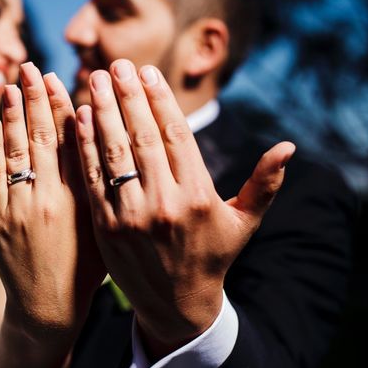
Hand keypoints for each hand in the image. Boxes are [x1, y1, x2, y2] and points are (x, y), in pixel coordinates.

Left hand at [0, 62, 104, 336]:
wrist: (48, 309)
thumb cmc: (86, 270)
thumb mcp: (103, 228)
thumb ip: (100, 188)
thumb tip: (96, 144)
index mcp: (82, 198)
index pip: (71, 141)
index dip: (62, 108)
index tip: (57, 80)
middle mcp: (50, 197)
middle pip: (41, 137)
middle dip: (34, 99)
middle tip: (30, 67)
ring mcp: (20, 207)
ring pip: (15, 150)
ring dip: (11, 114)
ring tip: (10, 84)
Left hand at [75, 59, 294, 359]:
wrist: (176, 304)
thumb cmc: (212, 256)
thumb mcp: (243, 222)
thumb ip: (263, 184)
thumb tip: (288, 147)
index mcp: (198, 196)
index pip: (176, 135)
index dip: (160, 99)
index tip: (148, 72)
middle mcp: (164, 203)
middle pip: (142, 137)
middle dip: (128, 96)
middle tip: (117, 64)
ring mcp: (131, 216)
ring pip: (114, 153)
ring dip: (102, 112)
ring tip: (95, 80)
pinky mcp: (105, 227)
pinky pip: (93, 179)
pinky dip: (85, 147)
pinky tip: (79, 118)